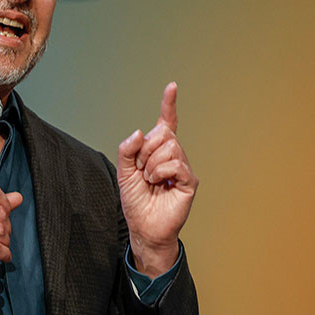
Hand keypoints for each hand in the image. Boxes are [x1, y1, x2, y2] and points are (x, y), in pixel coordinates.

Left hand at [117, 82, 197, 277]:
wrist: (143, 227)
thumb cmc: (136, 201)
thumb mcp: (124, 172)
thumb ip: (127, 149)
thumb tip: (140, 132)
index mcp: (158, 150)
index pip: (167, 122)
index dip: (169, 104)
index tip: (172, 87)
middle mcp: (174, 155)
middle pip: (163, 134)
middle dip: (145, 151)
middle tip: (143, 170)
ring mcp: (183, 167)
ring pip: (168, 147)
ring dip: (151, 165)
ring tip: (151, 180)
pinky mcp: (189, 180)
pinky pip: (175, 163)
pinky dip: (161, 172)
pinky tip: (160, 184)